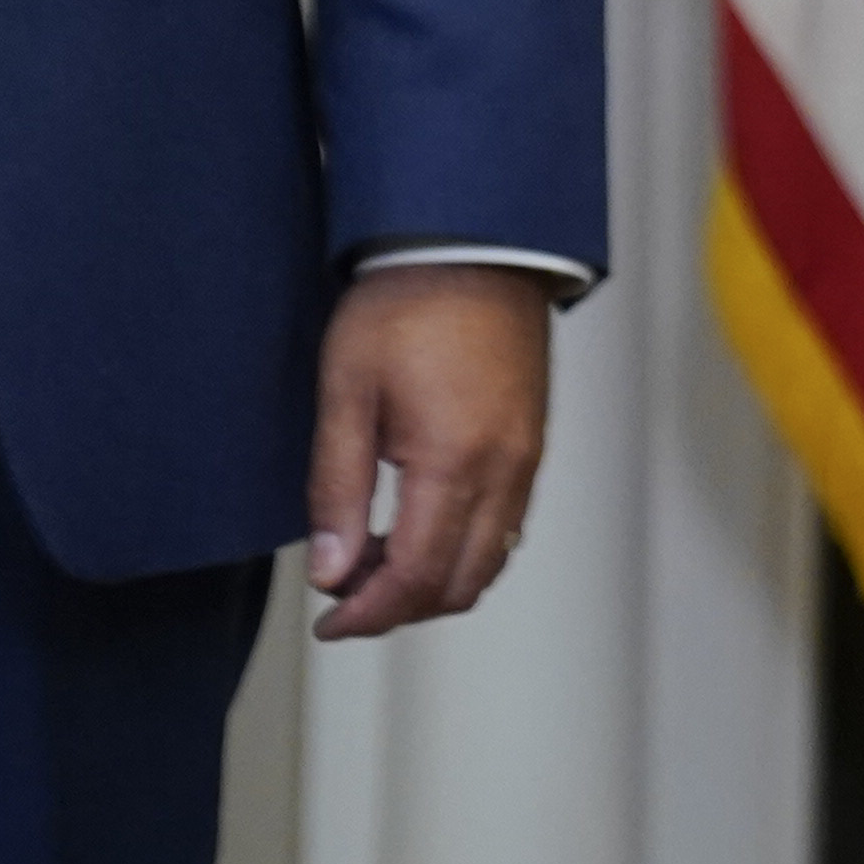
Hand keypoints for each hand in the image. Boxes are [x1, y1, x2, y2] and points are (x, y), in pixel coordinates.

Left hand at [307, 265, 552, 639]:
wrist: (471, 242)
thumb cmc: (405, 301)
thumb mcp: (345, 391)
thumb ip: (336, 489)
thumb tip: (332, 571)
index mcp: (453, 461)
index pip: (414, 577)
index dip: (368, 614)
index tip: (329, 620)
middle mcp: (504, 470)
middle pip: (460, 584)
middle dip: (399, 610)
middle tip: (345, 598)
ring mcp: (527, 458)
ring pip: (491, 563)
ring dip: (435, 583)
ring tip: (376, 565)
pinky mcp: (533, 442)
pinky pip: (508, 526)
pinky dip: (466, 550)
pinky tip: (421, 528)